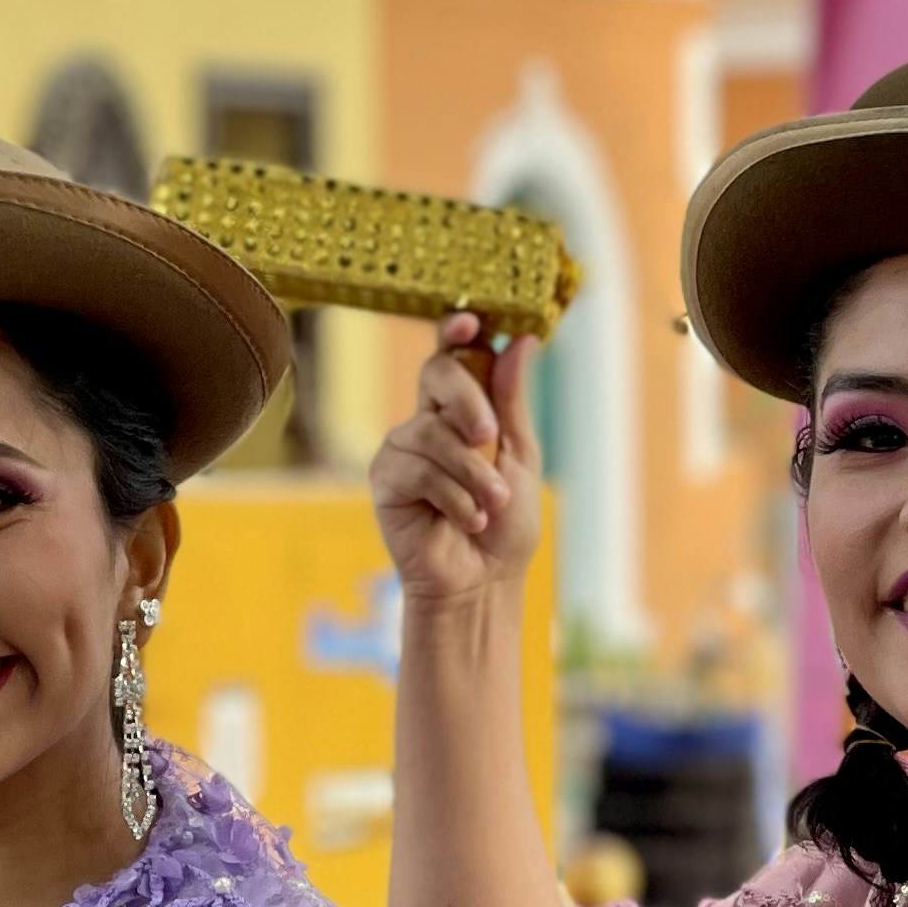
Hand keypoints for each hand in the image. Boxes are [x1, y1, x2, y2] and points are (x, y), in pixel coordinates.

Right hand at [368, 312, 541, 610]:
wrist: (481, 582)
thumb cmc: (505, 525)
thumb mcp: (520, 457)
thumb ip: (512, 401)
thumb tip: (522, 341)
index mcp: (463, 409)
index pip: (454, 355)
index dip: (457, 332)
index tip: (469, 323)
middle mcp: (428, 420)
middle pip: (437, 373)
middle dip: (469, 402)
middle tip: (490, 438)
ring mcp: (403, 448)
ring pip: (433, 432)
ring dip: (473, 473)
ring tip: (492, 505)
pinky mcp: (385, 478)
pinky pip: (417, 469)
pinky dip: (453, 496)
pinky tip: (468, 519)